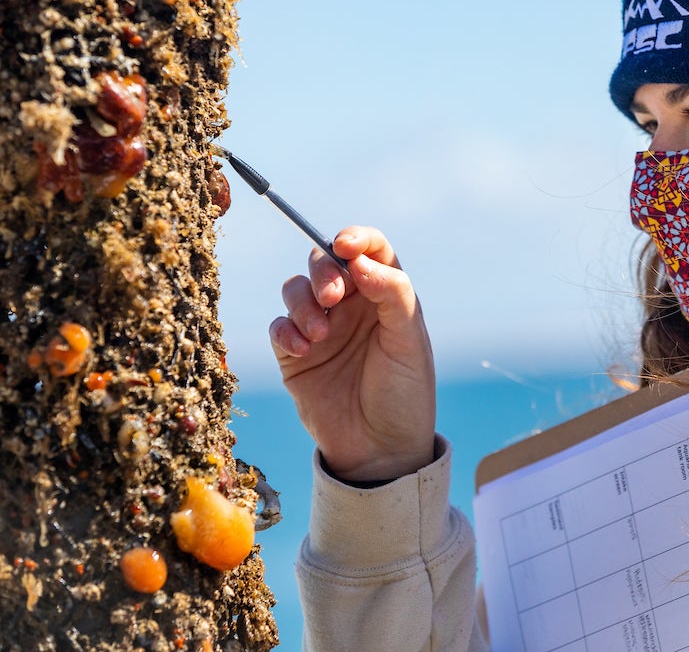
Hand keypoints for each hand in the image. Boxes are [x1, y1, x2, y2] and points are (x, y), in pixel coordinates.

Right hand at [269, 226, 435, 482]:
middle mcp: (352, 306)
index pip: (370, 249)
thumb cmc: (404, 394)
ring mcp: (322, 328)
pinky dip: (286, 330)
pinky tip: (303, 350)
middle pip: (325, 262)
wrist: (380, 450)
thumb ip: (392, 294)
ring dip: (302, 303)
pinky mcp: (295, 355)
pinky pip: (279, 326)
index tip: (346, 246)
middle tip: (332, 299)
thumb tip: (360, 261)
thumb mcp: (409, 342)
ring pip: (296, 289)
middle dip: (323, 272)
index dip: (356, 238)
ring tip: (320, 336)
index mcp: (385, 295)